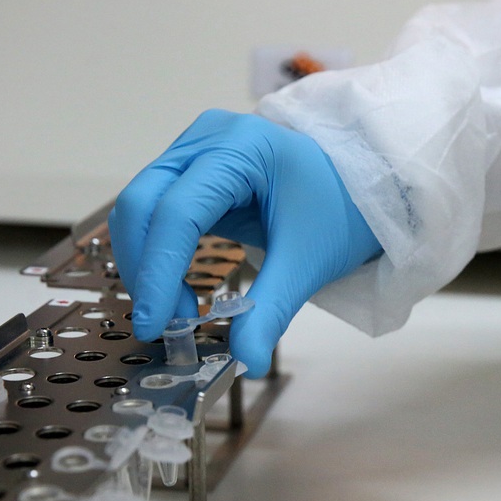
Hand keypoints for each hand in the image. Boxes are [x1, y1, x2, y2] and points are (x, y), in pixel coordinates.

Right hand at [108, 110, 381, 377]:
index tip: (154, 324)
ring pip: (140, 207)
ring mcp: (196, 150)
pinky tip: (171, 289)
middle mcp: (208, 138)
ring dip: (145, 263)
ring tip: (173, 312)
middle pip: (143, 202)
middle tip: (161, 324)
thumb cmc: (340, 211)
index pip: (178, 210)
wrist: (360, 189)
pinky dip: (156, 253)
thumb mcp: (307, 262)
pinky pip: (155, 211)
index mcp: (241, 146)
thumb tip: (247, 362)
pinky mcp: (192, 172)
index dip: (158, 271)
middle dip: (144, 268)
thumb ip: (271, 309)